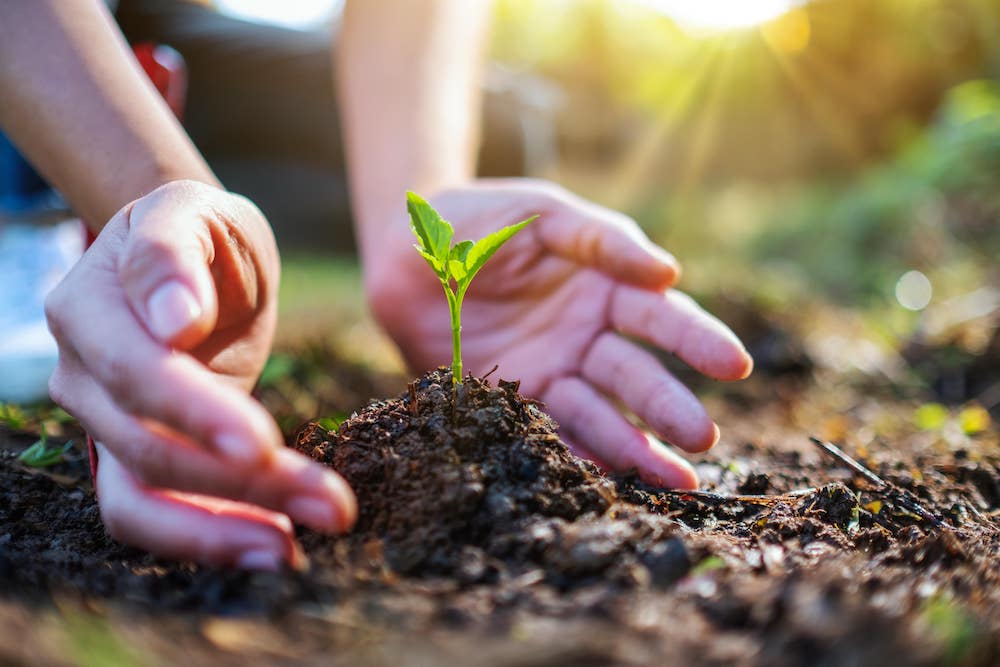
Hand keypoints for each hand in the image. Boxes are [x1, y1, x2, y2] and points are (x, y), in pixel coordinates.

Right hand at [46, 180, 355, 569]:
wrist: (197, 265)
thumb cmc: (201, 233)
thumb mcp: (193, 212)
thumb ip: (173, 255)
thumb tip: (175, 319)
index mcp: (89, 308)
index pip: (137, 372)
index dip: (193, 413)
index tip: (262, 444)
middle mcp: (83, 376)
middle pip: (148, 449)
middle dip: (241, 483)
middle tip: (332, 506)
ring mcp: (104, 424)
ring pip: (144, 500)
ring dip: (224, 531)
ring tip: (299, 550)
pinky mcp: (137, 459)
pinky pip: (160, 513)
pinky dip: (212, 536)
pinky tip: (278, 544)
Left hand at [367, 179, 751, 488]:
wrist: (406, 248)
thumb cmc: (482, 219)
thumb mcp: (542, 214)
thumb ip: (599, 239)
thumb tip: (669, 272)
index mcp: (604, 286)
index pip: (659, 316)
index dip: (696, 339)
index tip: (733, 364)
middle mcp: (584, 336)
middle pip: (635, 374)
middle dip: (670, 406)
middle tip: (705, 438)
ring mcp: (548, 370)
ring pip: (599, 412)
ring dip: (636, 446)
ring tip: (677, 480)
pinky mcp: (506, 397)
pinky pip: (545, 429)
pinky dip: (575, 456)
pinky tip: (605, 481)